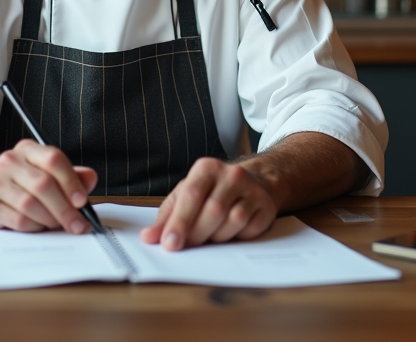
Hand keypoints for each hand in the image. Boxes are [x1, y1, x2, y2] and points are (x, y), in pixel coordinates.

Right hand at [0, 139, 97, 233]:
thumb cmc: (19, 179)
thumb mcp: (44, 170)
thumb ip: (70, 175)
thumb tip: (90, 179)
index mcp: (28, 150)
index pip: (53, 159)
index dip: (71, 182)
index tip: (82, 201)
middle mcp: (10, 161)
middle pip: (43, 185)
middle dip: (65, 209)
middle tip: (77, 224)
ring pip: (30, 205)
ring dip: (50, 219)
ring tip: (57, 224)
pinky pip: (18, 220)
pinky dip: (34, 226)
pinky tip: (38, 225)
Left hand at [139, 157, 278, 250]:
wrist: (254, 182)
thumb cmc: (213, 191)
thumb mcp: (187, 195)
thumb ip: (167, 217)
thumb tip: (149, 237)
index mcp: (207, 168)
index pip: (191, 196)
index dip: (179, 222)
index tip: (169, 244)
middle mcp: (232, 175)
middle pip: (213, 211)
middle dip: (197, 234)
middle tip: (188, 246)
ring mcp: (252, 190)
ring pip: (233, 221)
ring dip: (218, 237)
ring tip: (211, 235)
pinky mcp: (266, 206)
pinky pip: (250, 229)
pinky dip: (237, 237)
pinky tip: (231, 233)